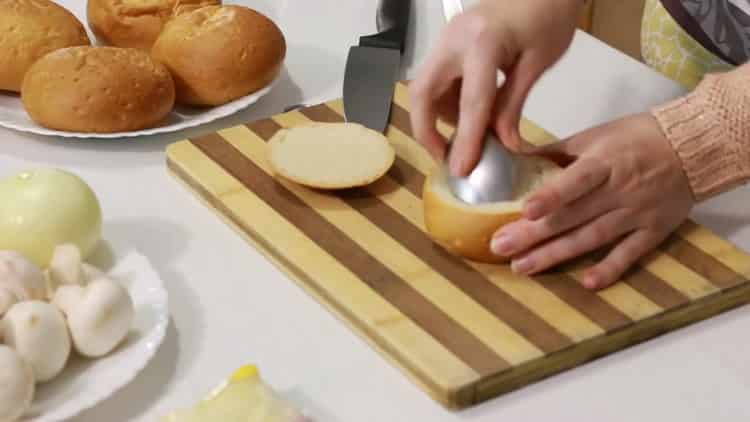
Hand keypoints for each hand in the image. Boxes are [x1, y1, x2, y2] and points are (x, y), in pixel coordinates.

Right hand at [409, 0, 582, 175]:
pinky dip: (445, 103)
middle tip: (444, 157)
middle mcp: (454, 39)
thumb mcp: (537, 64)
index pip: (470, 102)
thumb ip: (513, 106)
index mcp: (483, 43)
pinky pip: (435, 80)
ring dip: (435, 117)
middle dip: (426, 129)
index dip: (466, 140)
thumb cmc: (548, 15)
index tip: (462, 169)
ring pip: (423, 88)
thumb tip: (502, 145)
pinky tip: (466, 116)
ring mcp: (446, 39)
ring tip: (461, 138)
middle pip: (422, 92)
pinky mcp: (446, 43)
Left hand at [490, 113, 695, 288]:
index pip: (575, 181)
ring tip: (522, 267)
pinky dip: (610, 269)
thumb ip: (554, 152)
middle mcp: (621, 190)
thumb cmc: (638, 137)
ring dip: (556, 255)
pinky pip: (629, 254)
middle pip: (573, 216)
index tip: (524, 211)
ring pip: (592, 238)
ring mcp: (638, 213)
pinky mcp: (654, 231)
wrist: (696, 145)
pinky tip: (586, 283)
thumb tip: (512, 158)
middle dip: (534, 234)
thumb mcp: (594, 135)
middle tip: (499, 247)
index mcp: (605, 161)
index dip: (550, 197)